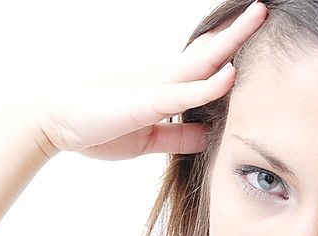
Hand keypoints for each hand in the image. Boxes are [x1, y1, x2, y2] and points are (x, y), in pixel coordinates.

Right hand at [34, 1, 267, 160]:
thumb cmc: (96, 128)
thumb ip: (179, 137)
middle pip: (210, 52)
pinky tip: (230, 74)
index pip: (205, 64)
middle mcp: (163, 81)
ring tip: (257, 15)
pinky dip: (207, 86)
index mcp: (165, 89)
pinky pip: (180, 95)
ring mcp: (154, 88)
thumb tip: (209, 135)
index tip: (254, 30)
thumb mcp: (148, 140)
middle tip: (264, 7)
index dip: (231, 48)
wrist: (52, 123)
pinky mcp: (142, 105)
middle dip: (239, 31)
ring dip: (231, 41)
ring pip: (201, 62)